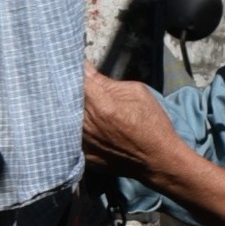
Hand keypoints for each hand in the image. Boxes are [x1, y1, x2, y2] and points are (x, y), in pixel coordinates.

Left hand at [80, 65, 224, 225]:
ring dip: (68, 108)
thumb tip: (85, 70)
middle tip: (72, 82)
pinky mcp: (83, 155)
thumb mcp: (137, 93)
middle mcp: (86, 123)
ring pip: (65, 118)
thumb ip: (107, 82)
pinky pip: (72, 136)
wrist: (159, 160)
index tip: (72, 65)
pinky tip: (85, 124)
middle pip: (66, 99)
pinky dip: (73, 128)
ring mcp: (83, 142)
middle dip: (68, 88)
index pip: (74, 79)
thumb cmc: (152, 124)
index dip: (72, 70)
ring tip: (76, 103)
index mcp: (100, 104)